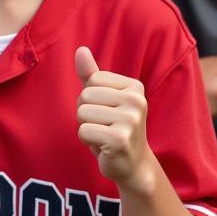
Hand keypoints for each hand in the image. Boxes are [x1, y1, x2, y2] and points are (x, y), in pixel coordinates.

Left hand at [75, 47, 152, 190]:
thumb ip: (91, 75)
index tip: (107, 112)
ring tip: (104, 136)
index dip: (90, 99)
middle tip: (104, 127)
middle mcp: (136, 101)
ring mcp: (130, 120)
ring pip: (82, 113)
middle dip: (86, 114)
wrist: (133, 165)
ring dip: (86, 128)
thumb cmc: (115, 129)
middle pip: (85, 96)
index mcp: (134, 87)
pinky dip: (87, 141)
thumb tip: (80, 50)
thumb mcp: (104, 99)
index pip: (91, 81)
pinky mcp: (119, 139)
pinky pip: (83, 131)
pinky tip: (104, 147)